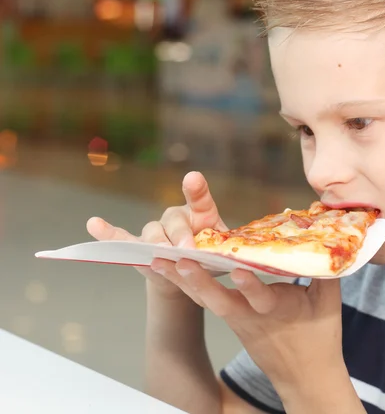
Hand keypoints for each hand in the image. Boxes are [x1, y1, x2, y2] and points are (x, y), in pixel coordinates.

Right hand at [86, 171, 227, 298]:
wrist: (190, 273)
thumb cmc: (210, 258)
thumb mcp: (223, 255)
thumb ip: (220, 252)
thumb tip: (224, 256)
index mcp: (202, 213)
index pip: (200, 198)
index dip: (196, 188)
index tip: (192, 178)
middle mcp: (177, 216)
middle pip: (175, 222)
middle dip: (181, 236)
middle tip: (187, 249)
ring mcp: (156, 230)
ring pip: (153, 232)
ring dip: (157, 243)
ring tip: (161, 253)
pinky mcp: (138, 246)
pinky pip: (122, 238)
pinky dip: (108, 233)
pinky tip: (94, 223)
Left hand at [151, 259, 346, 394]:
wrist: (305, 377)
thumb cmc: (320, 336)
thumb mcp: (329, 303)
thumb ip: (326, 271)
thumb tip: (330, 238)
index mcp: (279, 311)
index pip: (262, 299)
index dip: (250, 286)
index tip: (237, 270)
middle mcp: (252, 317)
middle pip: (221, 301)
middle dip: (199, 281)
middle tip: (177, 262)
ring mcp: (238, 321)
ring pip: (207, 301)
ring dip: (183, 281)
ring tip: (158, 262)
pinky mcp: (231, 321)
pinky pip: (206, 302)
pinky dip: (188, 286)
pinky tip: (171, 271)